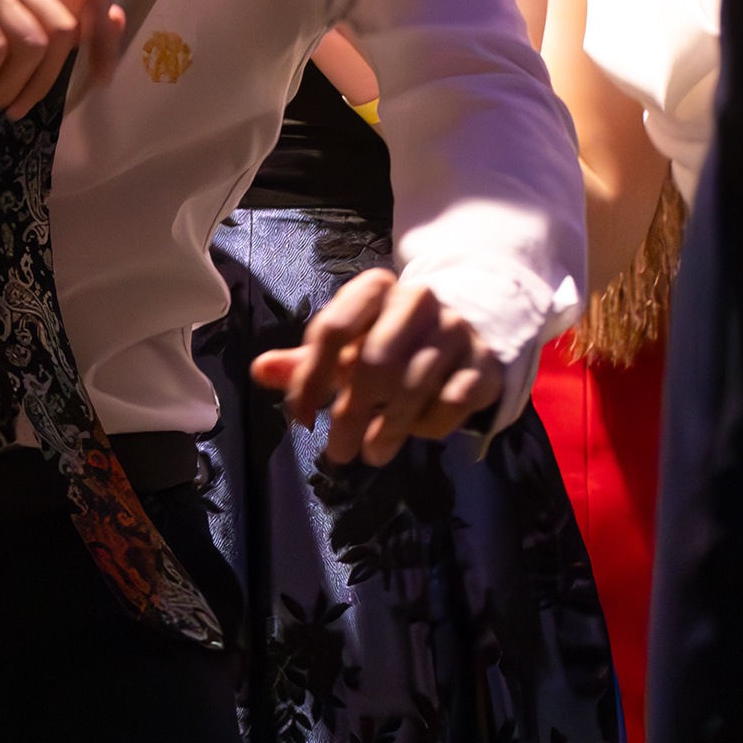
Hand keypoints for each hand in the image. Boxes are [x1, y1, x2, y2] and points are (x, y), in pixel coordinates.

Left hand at [249, 268, 500, 464]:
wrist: (464, 331)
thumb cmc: (391, 341)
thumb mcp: (347, 346)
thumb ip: (306, 362)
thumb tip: (259, 370)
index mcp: (375, 288)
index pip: (333, 329)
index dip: (311, 378)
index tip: (299, 418)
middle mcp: (417, 299)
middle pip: (375, 362)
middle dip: (351, 414)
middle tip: (337, 452)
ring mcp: (455, 329)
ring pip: (415, 386)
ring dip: (389, 429)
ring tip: (371, 454)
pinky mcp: (483, 361)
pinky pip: (453, 401)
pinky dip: (431, 424)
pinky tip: (418, 432)